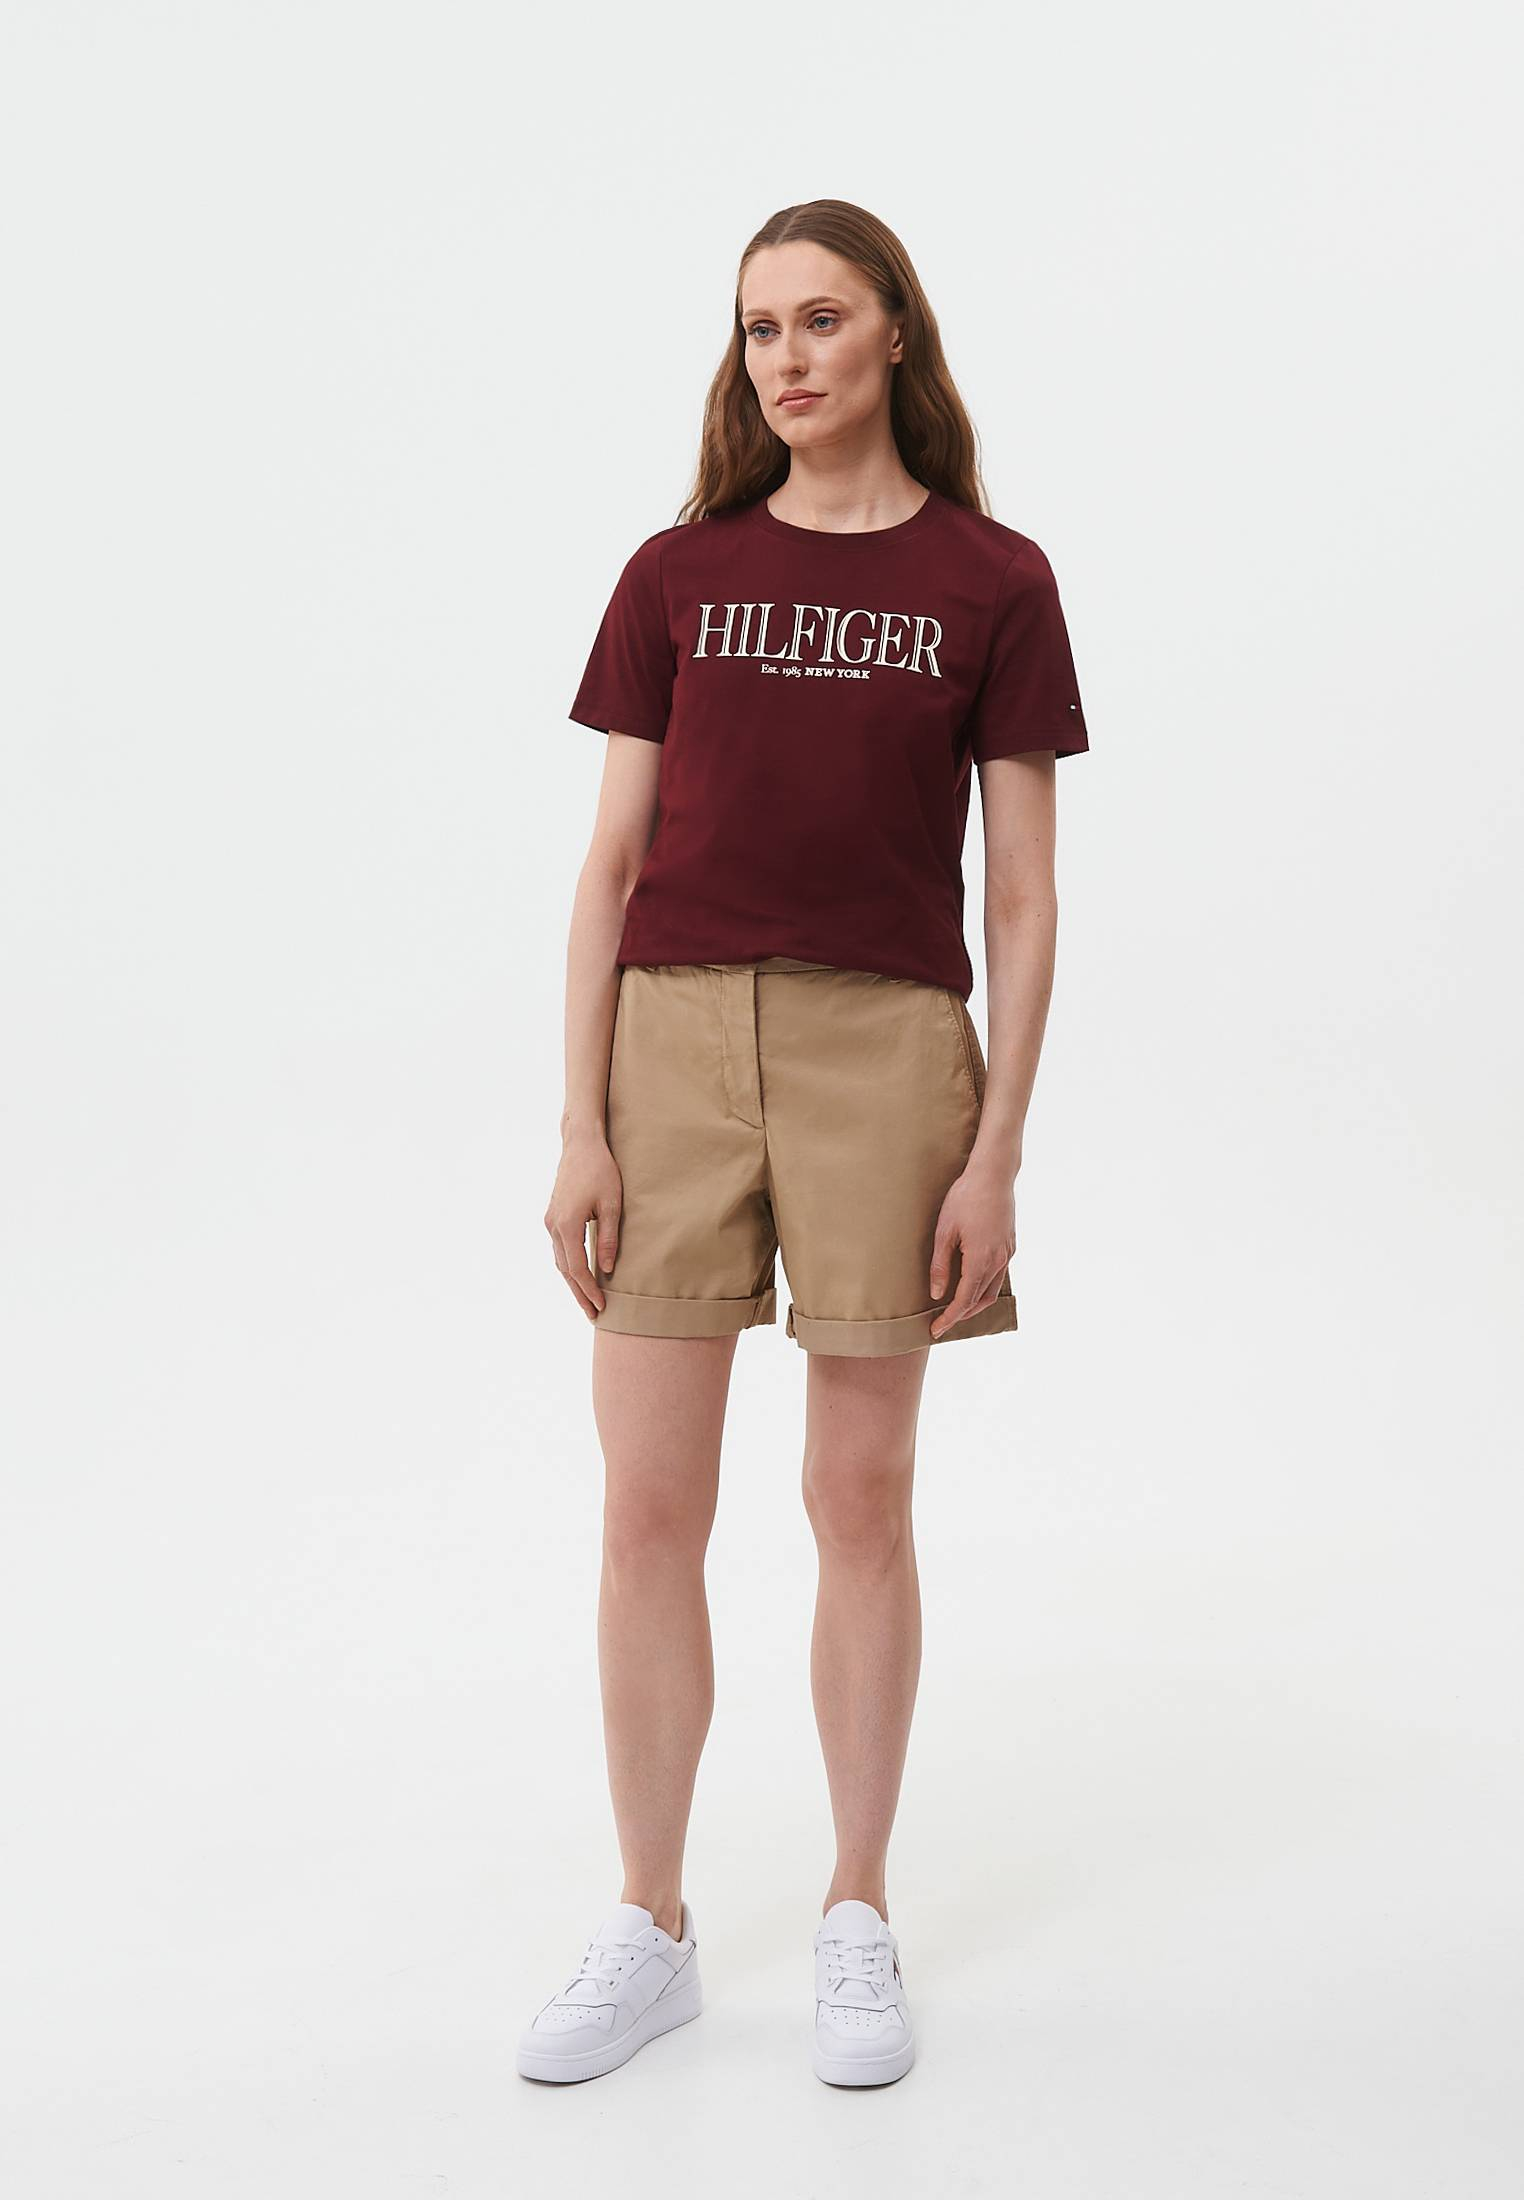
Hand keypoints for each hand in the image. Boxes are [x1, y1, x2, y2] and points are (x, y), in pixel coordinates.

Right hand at [544, 1129, 623, 1321]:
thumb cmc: (601, 1170)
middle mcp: (554, 1225)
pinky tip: (581, 1275)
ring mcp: (550, 1221)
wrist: (581, 1145)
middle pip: (565, 1270)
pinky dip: (569, 1265)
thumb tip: (606, 1269)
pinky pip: (560, 1248)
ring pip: (560, 1261)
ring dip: (573, 1282)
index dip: (589, 1290)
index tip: (602, 1306)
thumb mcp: (611, 1204)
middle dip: (579, 1293)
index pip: (577, 1268)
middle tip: (593, 1314)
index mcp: (567, 1224)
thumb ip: (608, 1238)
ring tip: (588, 1300)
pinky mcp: (553, 1216)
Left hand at [928, 1160, 1015, 1338]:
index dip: (949, 1318)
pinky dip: (984, 1288)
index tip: (935, 1329)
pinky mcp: (1010, 1246)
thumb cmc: (965, 1198)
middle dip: (961, 1315)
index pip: (964, 1300)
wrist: (993, 1175)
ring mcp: (1007, 1254)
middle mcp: (998, 1261)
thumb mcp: (944, 1231)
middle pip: (980, 1300)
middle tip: (942, 1323)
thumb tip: (936, 1294)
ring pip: (992, 1291)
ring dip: (974, 1304)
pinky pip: (999, 1276)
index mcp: (981, 1260)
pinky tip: (972, 1285)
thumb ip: (940, 1265)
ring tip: (956, 1309)